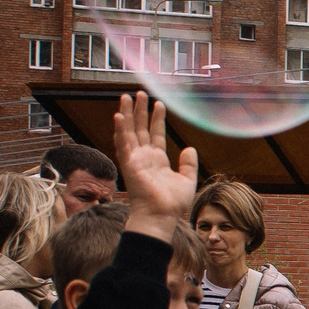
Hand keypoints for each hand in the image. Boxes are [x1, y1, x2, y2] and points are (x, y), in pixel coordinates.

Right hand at [111, 92, 198, 239]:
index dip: (157, 118)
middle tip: (138, 93)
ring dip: (127, 114)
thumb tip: (190, 148)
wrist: (162, 215)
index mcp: (157, 160)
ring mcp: (135, 159)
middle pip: (140, 128)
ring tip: (126, 97)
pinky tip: (119, 116)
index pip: (156, 134)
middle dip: (139, 110)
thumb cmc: (173, 203)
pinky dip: (120, 130)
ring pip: (129, 131)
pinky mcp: (129, 164)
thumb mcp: (187, 180)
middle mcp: (144, 157)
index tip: (158, 103)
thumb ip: (188, 164)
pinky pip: (123, 144)